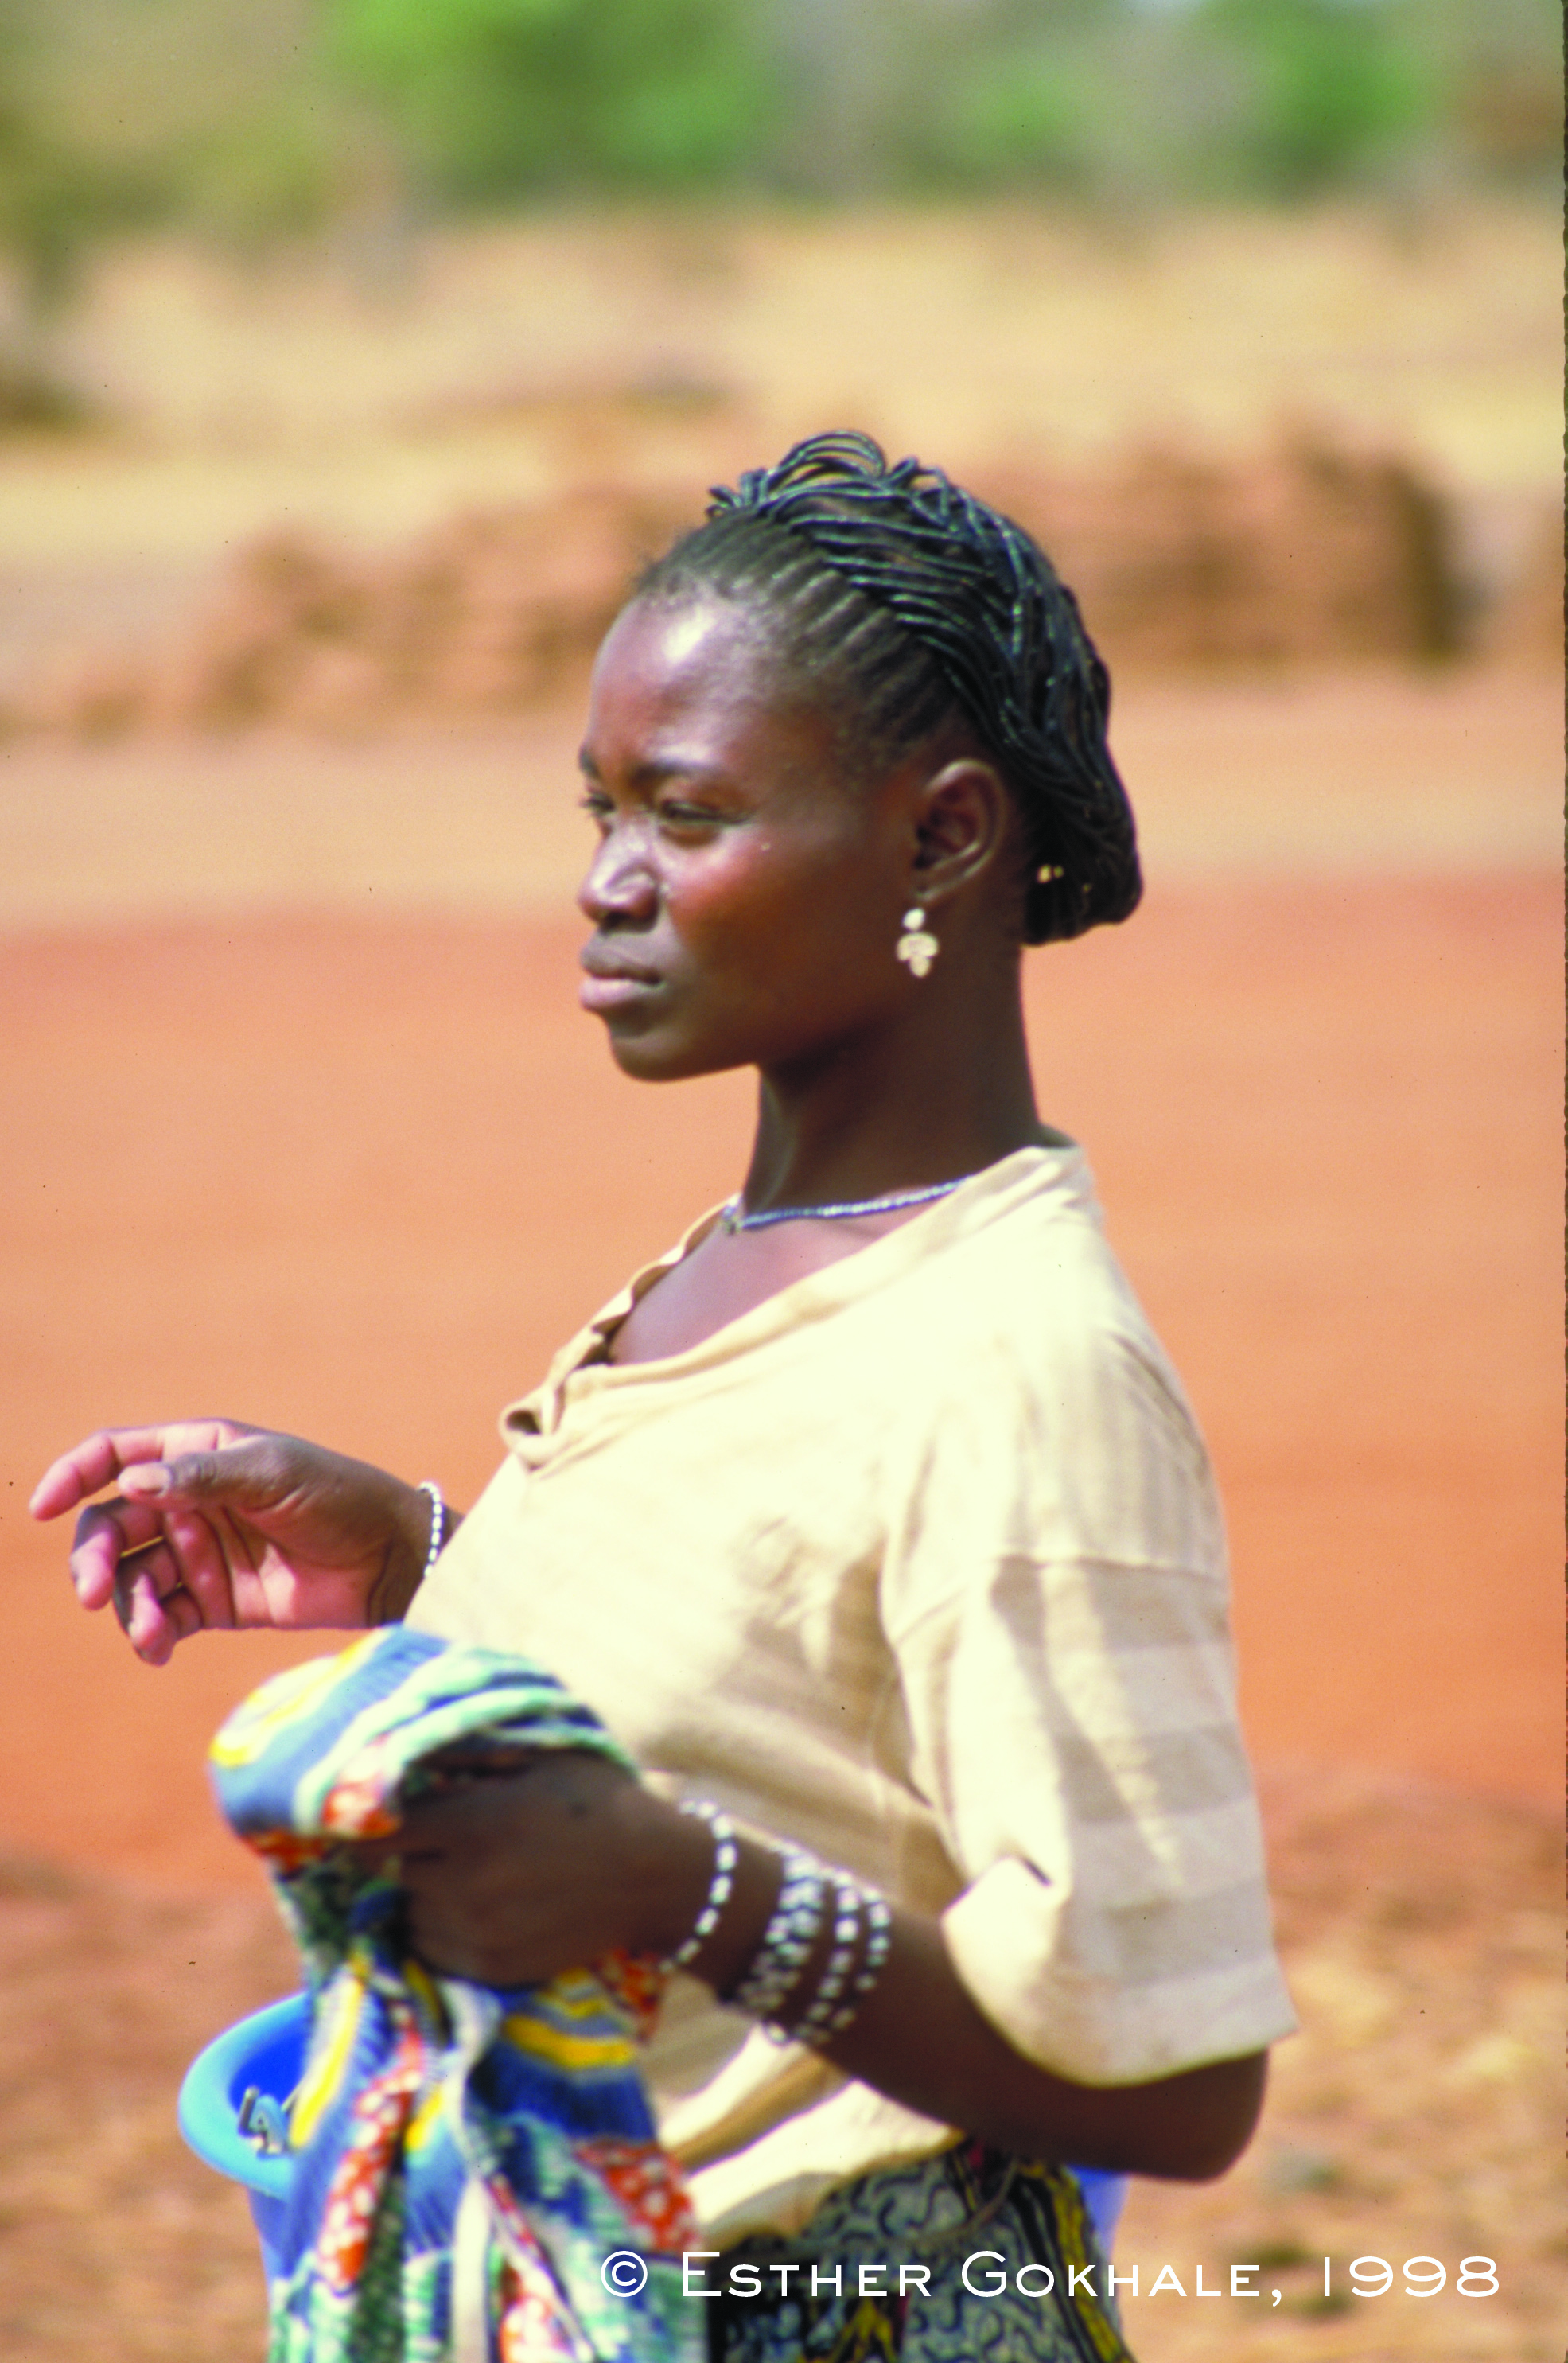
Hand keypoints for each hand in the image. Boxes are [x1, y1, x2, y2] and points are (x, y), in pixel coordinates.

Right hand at [30, 1421, 439, 1666]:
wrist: (389, 1560)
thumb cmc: (339, 1497)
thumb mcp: (274, 1474)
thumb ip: (201, 1476)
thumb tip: (130, 1482)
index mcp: (197, 1452)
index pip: (115, 1457)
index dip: (73, 1475)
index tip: (42, 1507)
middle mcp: (186, 1501)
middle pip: (111, 1526)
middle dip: (94, 1558)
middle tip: (96, 1592)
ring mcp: (197, 1554)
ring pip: (131, 1578)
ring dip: (125, 1605)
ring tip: (147, 1632)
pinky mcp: (212, 1602)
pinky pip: (160, 1617)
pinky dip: (149, 1634)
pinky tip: (157, 1648)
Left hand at [357, 1752, 714, 1986]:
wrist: (655, 1876)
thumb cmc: (598, 1802)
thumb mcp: (540, 1758)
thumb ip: (470, 1753)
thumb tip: (407, 1743)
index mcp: (475, 1823)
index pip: (381, 1829)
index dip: (368, 1820)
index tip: (369, 1815)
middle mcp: (466, 1883)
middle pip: (395, 1870)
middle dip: (408, 1852)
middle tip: (435, 1838)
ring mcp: (478, 1933)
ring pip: (411, 1912)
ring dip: (422, 1893)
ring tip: (461, 1873)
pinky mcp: (492, 1969)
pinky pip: (435, 1949)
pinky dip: (441, 1929)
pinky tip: (475, 1906)